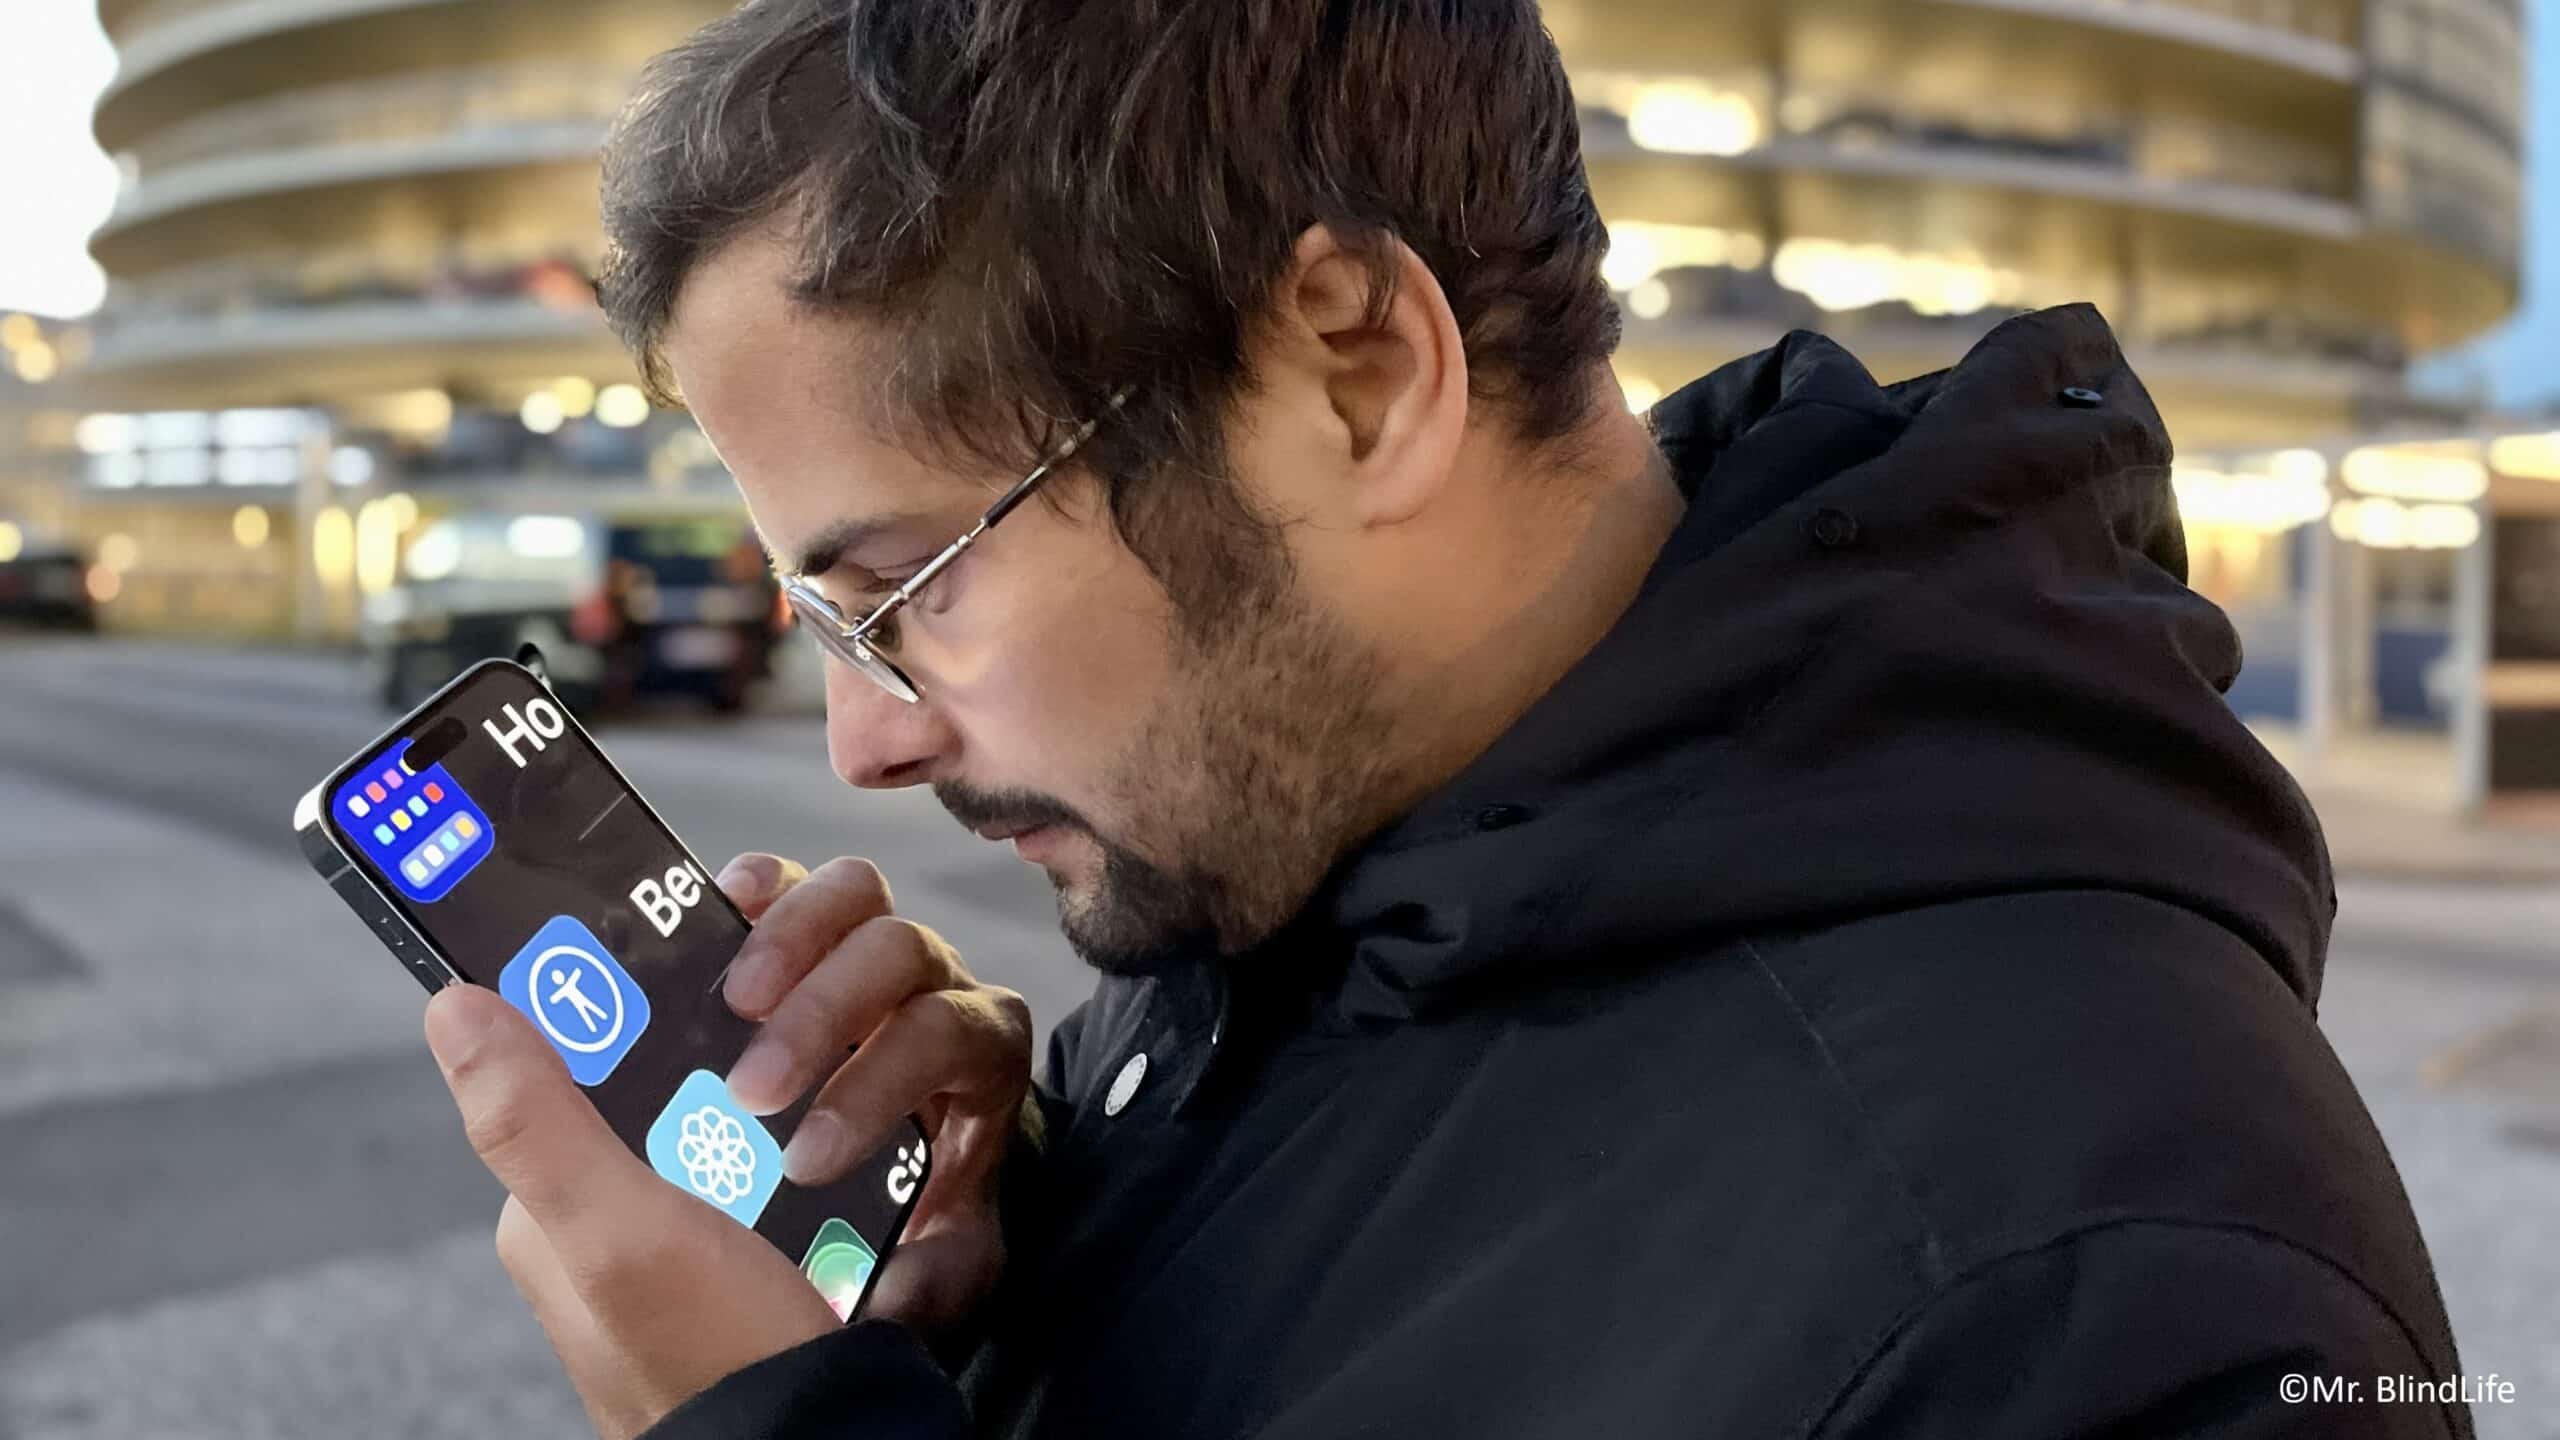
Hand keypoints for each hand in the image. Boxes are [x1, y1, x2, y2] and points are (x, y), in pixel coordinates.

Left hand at [424, 985, 838, 1439]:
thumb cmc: (714, 1361)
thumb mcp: (622, 1232)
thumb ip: (538, 1127)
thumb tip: (452, 1009)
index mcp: (545, 1220)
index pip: (567, 1073)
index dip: (625, 1018)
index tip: (692, 993)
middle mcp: (597, 1236)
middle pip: (649, 1104)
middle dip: (712, 1082)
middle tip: (777, 1080)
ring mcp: (667, 1261)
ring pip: (714, 1142)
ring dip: (765, 1125)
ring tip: (813, 1126)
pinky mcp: (735, 1277)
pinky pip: (762, 1189)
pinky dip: (796, 1171)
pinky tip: (828, 1170)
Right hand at [714, 853, 1033, 1337]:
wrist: (893, 1187)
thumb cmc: (920, 1218)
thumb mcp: (946, 1265)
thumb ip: (935, 1279)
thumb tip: (889, 1294)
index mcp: (981, 1054)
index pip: (944, 1037)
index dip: (878, 1085)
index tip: (808, 1157)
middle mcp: (938, 984)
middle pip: (898, 951)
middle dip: (824, 1016)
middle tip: (753, 1088)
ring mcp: (872, 946)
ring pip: (854, 897)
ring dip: (789, 940)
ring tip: (729, 1004)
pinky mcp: (808, 933)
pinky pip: (791, 881)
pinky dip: (756, 886)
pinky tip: (712, 909)